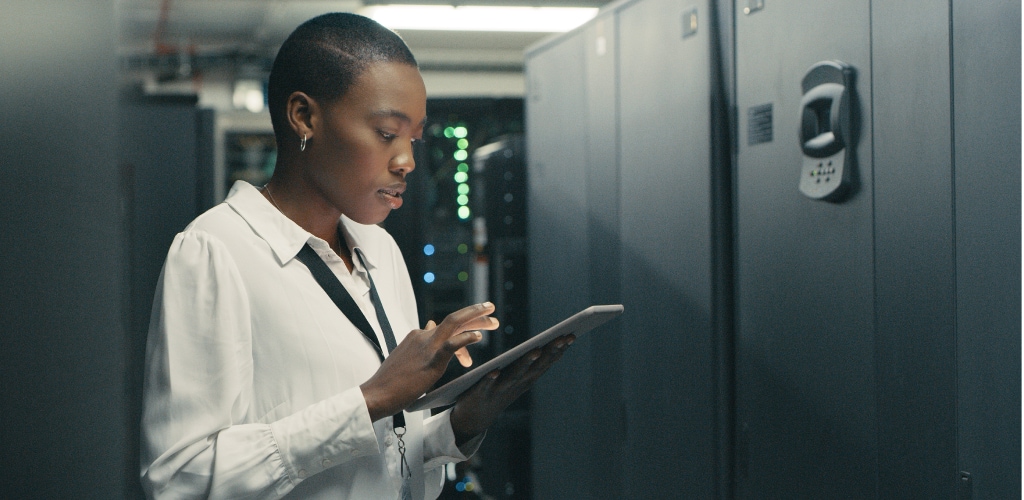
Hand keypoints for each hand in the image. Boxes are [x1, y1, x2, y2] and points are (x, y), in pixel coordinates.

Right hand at [360, 302, 498, 420]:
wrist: (377, 394)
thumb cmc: (391, 381)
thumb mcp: (407, 356)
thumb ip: (420, 343)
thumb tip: (430, 325)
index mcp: (418, 336)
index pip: (445, 327)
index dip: (463, 329)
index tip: (476, 333)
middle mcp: (422, 335)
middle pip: (453, 319)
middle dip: (475, 314)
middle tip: (492, 311)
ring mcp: (427, 346)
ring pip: (455, 323)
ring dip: (476, 319)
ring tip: (493, 321)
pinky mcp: (431, 360)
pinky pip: (452, 344)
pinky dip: (466, 338)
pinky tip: (478, 337)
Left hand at [449, 334, 575, 445]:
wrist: (474, 418)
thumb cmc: (497, 392)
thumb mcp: (516, 379)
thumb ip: (527, 365)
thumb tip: (542, 347)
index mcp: (525, 380)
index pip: (545, 363)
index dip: (558, 350)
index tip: (571, 335)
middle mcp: (516, 385)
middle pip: (535, 367)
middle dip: (550, 352)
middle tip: (563, 337)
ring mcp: (500, 391)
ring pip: (515, 376)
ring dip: (526, 364)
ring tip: (536, 350)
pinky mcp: (480, 394)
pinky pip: (486, 386)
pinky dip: (490, 380)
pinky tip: (494, 372)